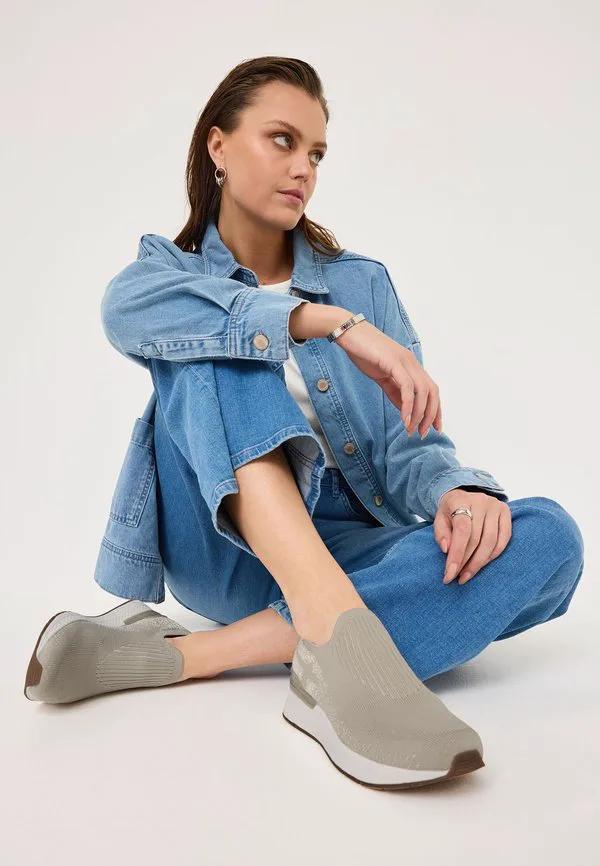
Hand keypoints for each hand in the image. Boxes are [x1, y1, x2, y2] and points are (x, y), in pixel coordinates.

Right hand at [336, 319, 441, 438]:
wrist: (349, 333)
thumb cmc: (364, 353)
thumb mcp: (383, 377)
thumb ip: (395, 392)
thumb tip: (406, 410)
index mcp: (411, 366)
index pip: (432, 390)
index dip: (435, 410)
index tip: (434, 428)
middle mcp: (413, 363)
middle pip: (432, 392)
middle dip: (431, 415)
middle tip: (423, 433)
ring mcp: (405, 361)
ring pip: (422, 392)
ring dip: (419, 414)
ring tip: (411, 429)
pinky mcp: (394, 362)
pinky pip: (407, 387)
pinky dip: (408, 405)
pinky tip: (404, 419)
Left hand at [434, 488, 511, 584]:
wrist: (464, 496)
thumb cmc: (450, 511)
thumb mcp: (439, 519)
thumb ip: (440, 533)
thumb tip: (447, 550)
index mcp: (461, 500)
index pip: (462, 530)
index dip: (457, 553)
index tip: (450, 573)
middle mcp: (481, 501)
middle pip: (476, 538)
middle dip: (466, 562)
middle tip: (457, 577)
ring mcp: (496, 506)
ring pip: (491, 541)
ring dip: (479, 562)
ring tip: (467, 575)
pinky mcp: (506, 513)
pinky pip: (503, 540)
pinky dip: (493, 555)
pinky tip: (482, 564)